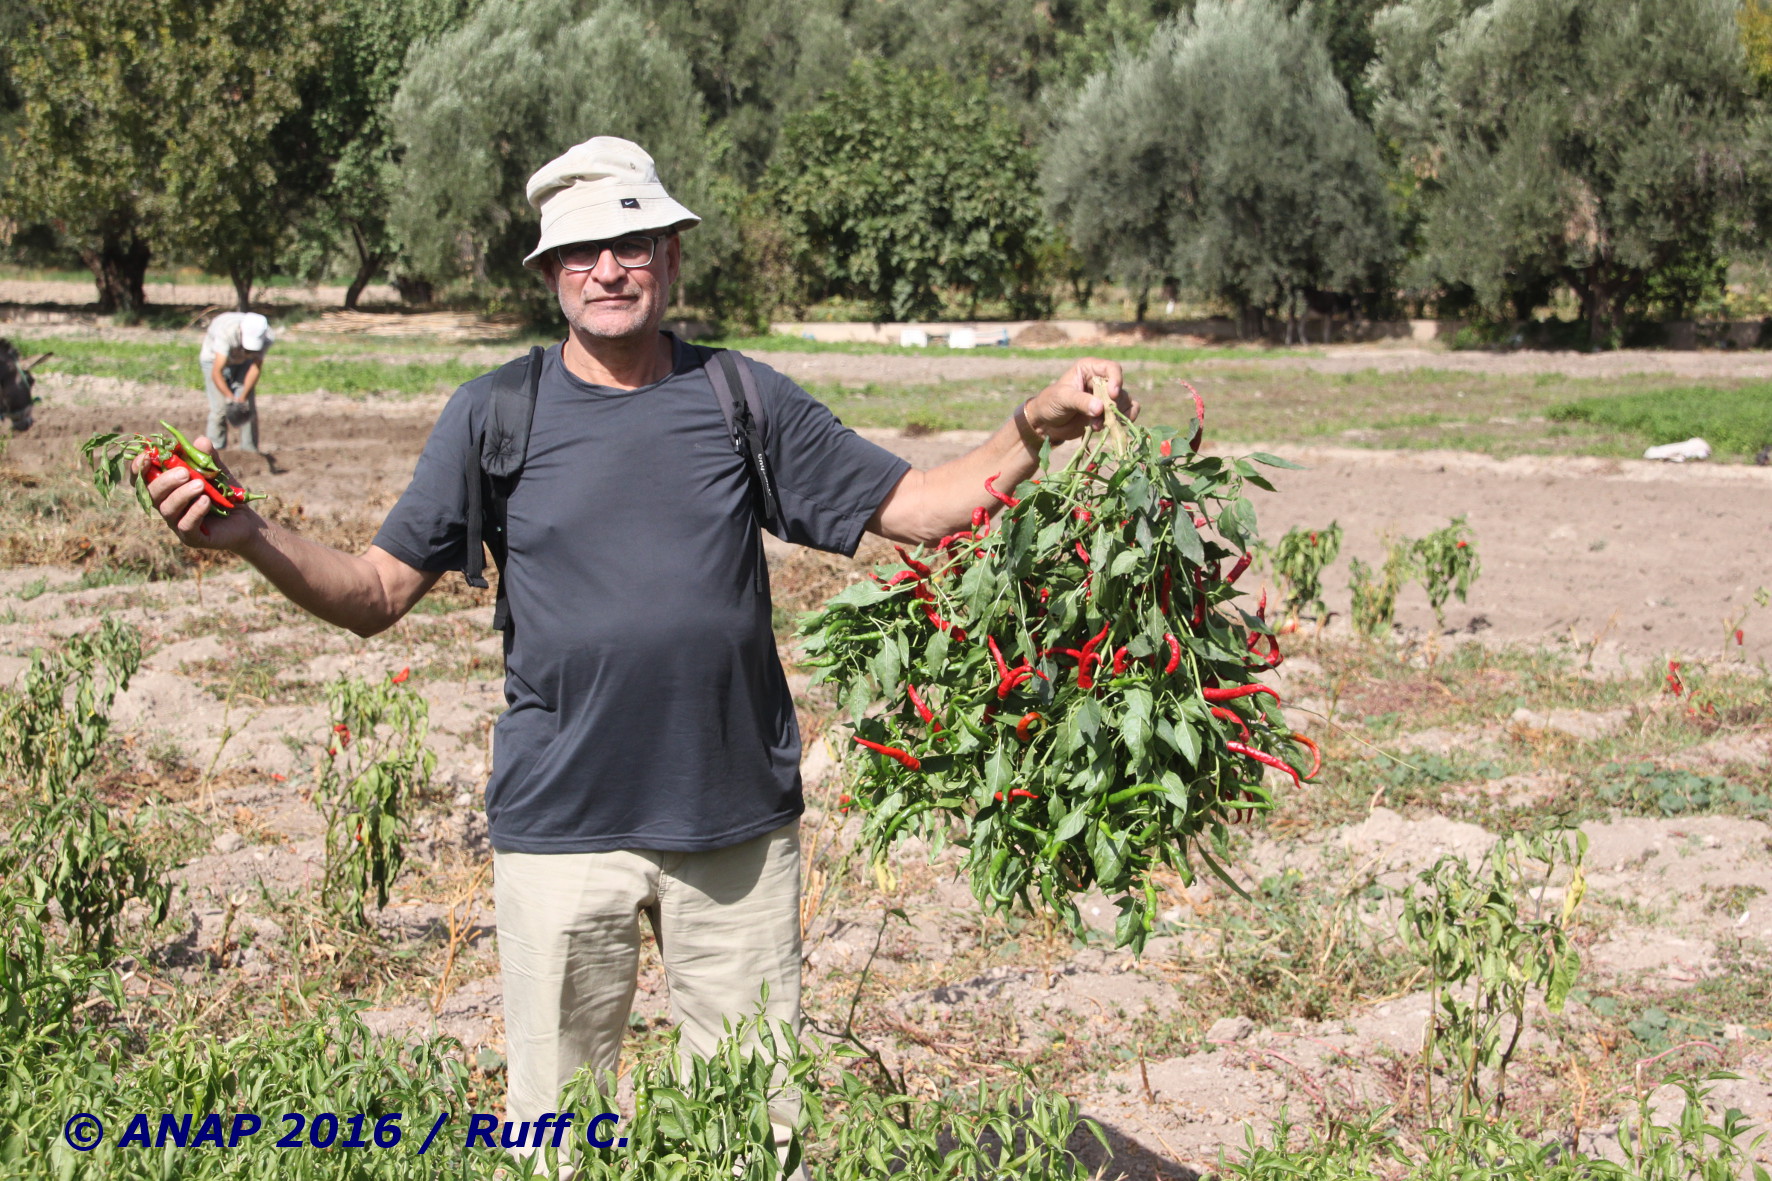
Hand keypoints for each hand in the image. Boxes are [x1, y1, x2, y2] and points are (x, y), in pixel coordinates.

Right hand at [132, 434, 259, 551]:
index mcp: (166, 488)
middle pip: (151, 494)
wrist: (245, 520)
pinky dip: (194, 511)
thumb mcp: (216, 471)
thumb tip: (201, 441)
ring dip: (182, 494)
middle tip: (185, 472)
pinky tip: (206, 501)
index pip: (142, 480)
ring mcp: (176, 523)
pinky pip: (186, 525)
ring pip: (167, 509)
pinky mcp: (191, 538)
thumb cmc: (224, 493)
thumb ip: (207, 457)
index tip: (145, 455)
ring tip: (201, 485)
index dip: (138, 468)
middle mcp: (166, 506)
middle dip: (165, 481)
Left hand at [1022, 359, 1138, 443]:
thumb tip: (1100, 408)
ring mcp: (1106, 396)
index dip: (1116, 380)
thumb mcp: (1063, 399)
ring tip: (1096, 427)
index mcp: (1089, 369)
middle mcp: (1101, 380)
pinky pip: (1128, 411)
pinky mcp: (1109, 412)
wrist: (1047, 424)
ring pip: (1123, 402)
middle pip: (1119, 388)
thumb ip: (1081, 402)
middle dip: (1112, 405)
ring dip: (1114, 416)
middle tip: (1100, 418)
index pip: (1111, 368)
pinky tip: (1113, 427)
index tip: (1112, 395)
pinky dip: (1125, 419)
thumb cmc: (1050, 404)